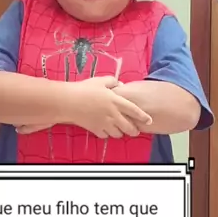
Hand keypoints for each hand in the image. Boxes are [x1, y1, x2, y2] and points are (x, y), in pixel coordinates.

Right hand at [16, 77, 150, 138]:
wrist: (68, 101)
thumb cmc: (84, 89)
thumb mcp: (100, 80)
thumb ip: (113, 81)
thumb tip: (121, 84)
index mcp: (116, 101)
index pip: (135, 111)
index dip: (144, 117)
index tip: (149, 120)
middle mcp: (113, 114)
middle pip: (129, 127)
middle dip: (134, 130)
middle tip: (135, 130)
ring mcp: (104, 123)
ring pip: (118, 134)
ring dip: (121, 132)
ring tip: (120, 129)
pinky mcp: (95, 129)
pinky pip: (105, 136)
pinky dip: (107, 134)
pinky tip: (106, 129)